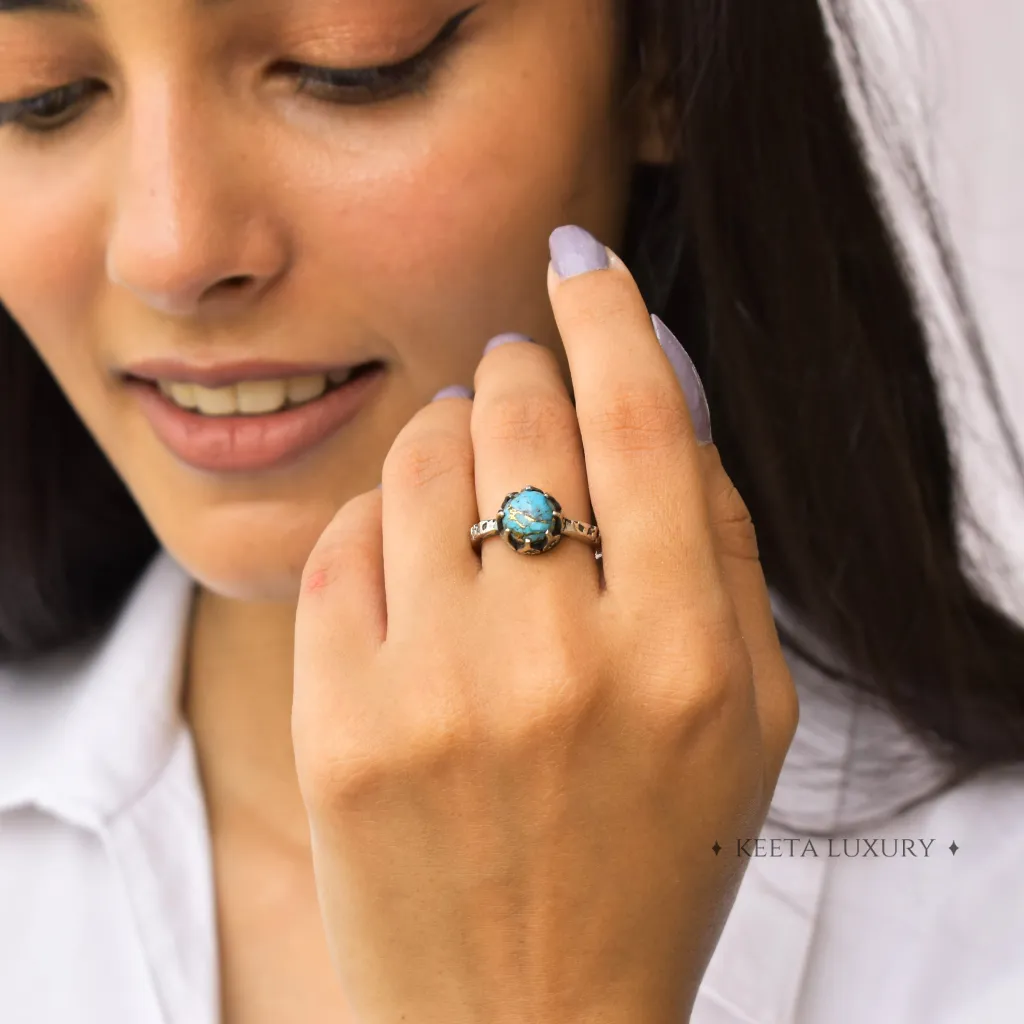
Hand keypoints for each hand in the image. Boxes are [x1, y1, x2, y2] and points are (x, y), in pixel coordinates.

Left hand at [291, 225, 798, 1023]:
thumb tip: (654, 387)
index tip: (580, 264)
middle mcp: (561, 664)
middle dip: (517, 375)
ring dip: (442, 433)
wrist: (527, 1022)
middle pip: (520, 417)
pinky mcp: (338, 726)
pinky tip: (408, 553)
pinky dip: (377, 518)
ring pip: (418, 459)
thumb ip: (715, 542)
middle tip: (518, 388)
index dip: (608, 315)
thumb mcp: (746, 714)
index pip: (642, 419)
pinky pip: (343, 541)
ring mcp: (436, 694)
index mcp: (686, 658)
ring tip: (462, 469)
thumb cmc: (653, 861)